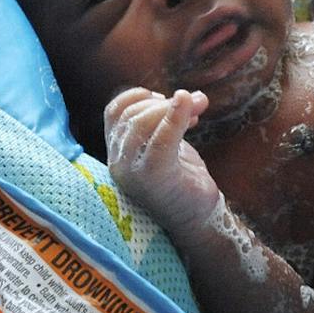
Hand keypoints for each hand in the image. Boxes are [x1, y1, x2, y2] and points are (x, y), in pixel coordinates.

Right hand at [103, 87, 222, 229]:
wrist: (199, 218)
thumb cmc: (184, 181)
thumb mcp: (169, 145)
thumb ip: (167, 122)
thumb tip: (186, 94)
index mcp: (118, 152)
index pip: (113, 112)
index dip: (138, 96)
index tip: (165, 98)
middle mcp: (119, 162)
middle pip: (130, 115)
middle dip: (165, 101)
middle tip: (197, 102)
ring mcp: (132, 172)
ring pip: (140, 124)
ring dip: (172, 107)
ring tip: (198, 107)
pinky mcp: (152, 178)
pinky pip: (160, 140)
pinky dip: (176, 118)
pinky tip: (192, 109)